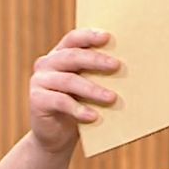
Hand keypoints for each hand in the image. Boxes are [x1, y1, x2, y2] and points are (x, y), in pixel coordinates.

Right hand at [29, 29, 119, 152]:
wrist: (57, 133)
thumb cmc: (81, 103)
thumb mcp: (90, 85)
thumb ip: (100, 73)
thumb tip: (131, 68)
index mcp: (61, 54)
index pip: (74, 39)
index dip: (89, 36)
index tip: (108, 37)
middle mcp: (47, 63)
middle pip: (72, 57)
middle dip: (96, 60)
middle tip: (117, 65)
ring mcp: (40, 80)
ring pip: (69, 81)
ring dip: (92, 89)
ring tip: (112, 98)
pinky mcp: (37, 100)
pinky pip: (61, 102)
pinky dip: (79, 109)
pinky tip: (94, 116)